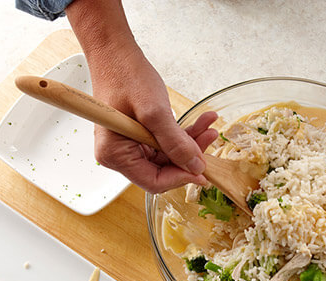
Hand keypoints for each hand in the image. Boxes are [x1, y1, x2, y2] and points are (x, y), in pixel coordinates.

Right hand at [89, 48, 216, 192]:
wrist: (115, 53)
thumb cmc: (124, 76)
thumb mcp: (154, 112)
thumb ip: (175, 143)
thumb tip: (194, 166)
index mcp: (115, 155)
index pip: (153, 182)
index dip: (180, 178)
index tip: (203, 170)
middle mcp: (119, 155)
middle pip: (162, 170)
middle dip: (189, 156)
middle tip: (210, 138)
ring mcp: (129, 146)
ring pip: (167, 157)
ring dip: (190, 143)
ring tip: (209, 126)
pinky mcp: (138, 137)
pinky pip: (165, 144)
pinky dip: (182, 134)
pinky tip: (200, 122)